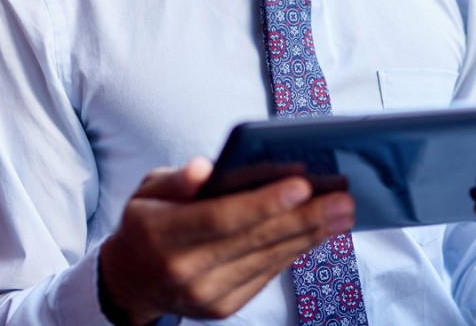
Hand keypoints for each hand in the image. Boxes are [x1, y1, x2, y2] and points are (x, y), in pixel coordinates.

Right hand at [98, 157, 353, 324]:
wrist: (133, 278)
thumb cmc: (148, 221)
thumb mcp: (149, 189)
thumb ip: (176, 179)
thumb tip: (204, 169)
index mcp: (161, 232)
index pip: (220, 217)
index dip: (263, 203)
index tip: (301, 184)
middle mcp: (183, 269)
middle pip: (253, 241)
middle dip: (303, 219)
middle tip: (342, 199)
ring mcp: (204, 294)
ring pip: (267, 260)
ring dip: (310, 235)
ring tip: (342, 213)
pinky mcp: (222, 307)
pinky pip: (266, 275)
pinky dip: (294, 251)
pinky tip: (317, 233)